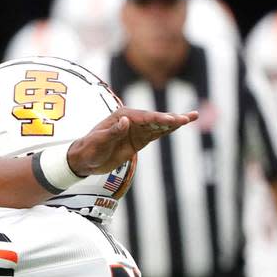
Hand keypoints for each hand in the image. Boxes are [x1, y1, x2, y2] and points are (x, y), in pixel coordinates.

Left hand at [67, 107, 198, 175]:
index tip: (172, 120)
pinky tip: (180, 126)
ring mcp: (136, 129)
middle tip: (188, 118)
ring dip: (174, 122)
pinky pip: (156, 134)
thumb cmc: (89, 149)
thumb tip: (125, 121)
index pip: (143, 117)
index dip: (158, 118)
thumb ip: (112, 132)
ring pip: (158, 125)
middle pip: (154, 118)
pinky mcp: (139, 140)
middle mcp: (131, 120)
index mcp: (121, 116)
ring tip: (192, 117)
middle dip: (171, 118)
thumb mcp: (98, 142)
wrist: (84, 160)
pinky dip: (168, 130)